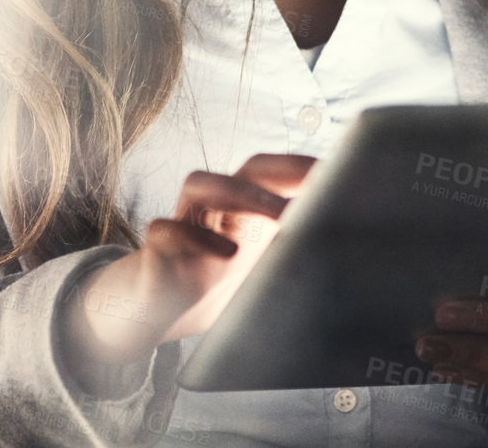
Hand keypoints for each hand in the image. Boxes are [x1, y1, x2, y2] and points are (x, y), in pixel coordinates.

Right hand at [58, 154, 314, 385]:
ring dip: (242, 193)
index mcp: (245, 215)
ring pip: (199, 185)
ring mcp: (182, 227)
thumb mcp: (255, 277)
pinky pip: (167, 230)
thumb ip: (288, 262)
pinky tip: (228, 255)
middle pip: (244, 170)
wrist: (148, 319)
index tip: (337, 169)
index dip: (301, 167)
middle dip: (281, 171)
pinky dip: (196, 237)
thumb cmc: (208, 291)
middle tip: (319, 186)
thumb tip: (339, 259)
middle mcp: (213, 212)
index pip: (271, 174)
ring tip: (281, 217)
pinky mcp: (154, 254)